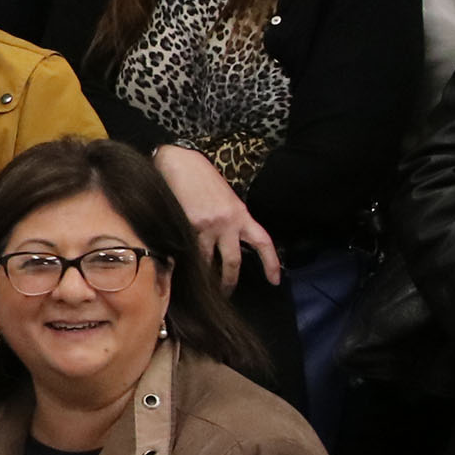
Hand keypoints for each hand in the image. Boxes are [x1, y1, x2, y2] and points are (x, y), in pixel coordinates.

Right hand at [152, 144, 277, 290]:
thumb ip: (229, 220)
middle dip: (230, 282)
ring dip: (205, 277)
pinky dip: (185, 261)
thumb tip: (225, 243)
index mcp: (241, 214)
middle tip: (226, 293)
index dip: (272, 263)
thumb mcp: (225, 198)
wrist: (179, 161)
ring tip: (200, 286)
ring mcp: (206, 226)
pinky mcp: (187, 226)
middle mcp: (227, 222)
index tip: (276, 280)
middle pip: (234, 262)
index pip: (263, 242)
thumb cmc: (201, 177)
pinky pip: (188, 251)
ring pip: (208, 262)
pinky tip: (180, 266)